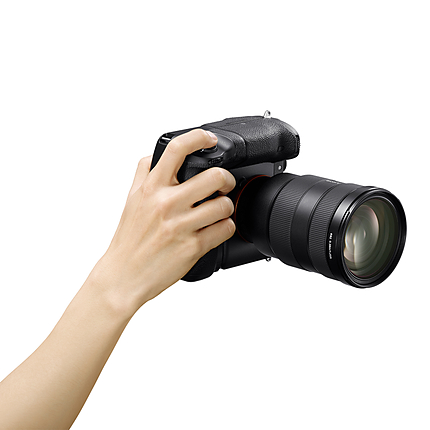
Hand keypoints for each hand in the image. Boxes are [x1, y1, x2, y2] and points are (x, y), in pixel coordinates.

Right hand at [90, 129, 235, 315]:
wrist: (123, 276)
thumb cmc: (128, 240)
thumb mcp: (131, 200)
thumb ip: (143, 174)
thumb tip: (153, 155)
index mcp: (151, 188)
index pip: (176, 150)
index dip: (198, 138)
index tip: (210, 139)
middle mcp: (166, 204)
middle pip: (214, 177)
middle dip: (226, 179)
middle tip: (224, 185)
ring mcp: (181, 226)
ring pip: (224, 205)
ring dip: (226, 207)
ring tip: (218, 211)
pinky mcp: (193, 247)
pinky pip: (225, 229)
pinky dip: (226, 227)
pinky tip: (216, 229)